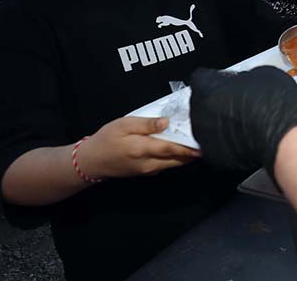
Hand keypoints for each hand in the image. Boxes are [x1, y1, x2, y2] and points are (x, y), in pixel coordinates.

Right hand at [75, 116, 200, 179]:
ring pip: (173, 164)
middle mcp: (149, 163)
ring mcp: (148, 170)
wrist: (91, 162)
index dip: (190, 148)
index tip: (205, 143)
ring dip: (185, 155)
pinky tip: (178, 147)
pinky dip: (175, 158)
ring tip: (195, 141)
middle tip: (205, 140)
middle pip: (177, 159)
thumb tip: (167, 122)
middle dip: (192, 152)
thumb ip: (147, 124)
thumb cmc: (106, 139)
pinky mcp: (146, 172)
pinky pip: (165, 165)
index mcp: (143, 149)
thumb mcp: (124, 125)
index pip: (173, 149)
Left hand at [189, 66, 296, 171]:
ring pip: (207, 127)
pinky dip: (226, 143)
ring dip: (219, 124)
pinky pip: (216, 146)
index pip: (201, 78)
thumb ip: (243, 79)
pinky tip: (244, 138)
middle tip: (236, 104)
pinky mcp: (214, 157)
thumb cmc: (273, 105)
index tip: (223, 83)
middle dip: (215, 104)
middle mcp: (199, 112)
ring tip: (242, 123)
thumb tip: (246, 83)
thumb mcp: (261, 74)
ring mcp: (204, 136)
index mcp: (206, 87)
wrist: (281, 136)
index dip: (215, 80)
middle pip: (201, 104)